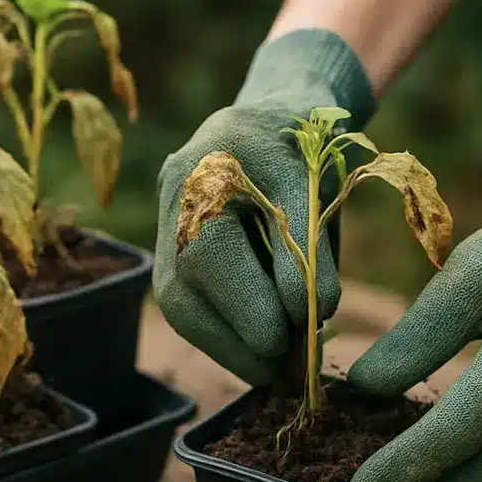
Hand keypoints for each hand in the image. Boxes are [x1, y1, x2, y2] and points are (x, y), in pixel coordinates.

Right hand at [154, 29, 373, 384]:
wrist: (273, 113)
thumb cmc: (307, 148)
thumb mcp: (317, 186)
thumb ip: (309, 248)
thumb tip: (312, 316)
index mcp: (213, 160)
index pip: (221, 249)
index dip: (260, 298)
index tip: (304, 330)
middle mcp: (175, 193)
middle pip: (189, 286)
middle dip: (244, 334)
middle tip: (291, 368)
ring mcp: (163, 226)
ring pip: (182, 306)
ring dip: (232, 347)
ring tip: (279, 368)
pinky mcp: (167, 257)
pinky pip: (186, 309)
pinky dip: (224, 337)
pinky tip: (260, 350)